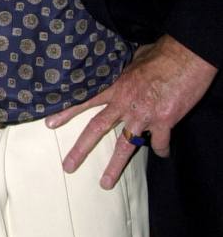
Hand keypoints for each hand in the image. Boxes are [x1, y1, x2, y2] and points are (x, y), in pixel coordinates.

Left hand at [46, 34, 217, 188]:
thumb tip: (120, 69)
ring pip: (125, 145)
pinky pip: (160, 143)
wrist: (186, 57)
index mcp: (116, 86)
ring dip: (114, 165)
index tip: (50, 123)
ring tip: (105, 182)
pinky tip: (162, 153)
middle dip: (81, 148)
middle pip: (97, 128)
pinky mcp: (164, 122)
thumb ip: (124, 70)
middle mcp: (125, 102)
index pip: (85, 100)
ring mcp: (144, 114)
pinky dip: (161, 149)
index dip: (67, 112)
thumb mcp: (134, 58)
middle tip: (68, 165)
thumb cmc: (161, 53)